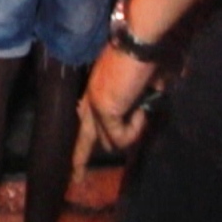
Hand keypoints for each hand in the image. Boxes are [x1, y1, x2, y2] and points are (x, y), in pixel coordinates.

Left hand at [71, 44, 156, 181]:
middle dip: (79, 160)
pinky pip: (120, 137)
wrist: (139, 42)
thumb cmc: (145, 56)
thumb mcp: (141, 83)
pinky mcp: (104, 110)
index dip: (85, 137)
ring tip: (143, 111)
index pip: (85, 118)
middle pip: (82, 138)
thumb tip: (144, 111)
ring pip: (109, 141)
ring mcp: (94, 105)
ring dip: (132, 133)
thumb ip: (139, 100)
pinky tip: (141, 111)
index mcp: (96, 89)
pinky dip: (135, 130)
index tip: (79, 154)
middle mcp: (90, 98)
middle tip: (77, 179)